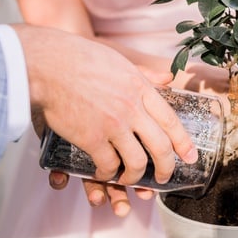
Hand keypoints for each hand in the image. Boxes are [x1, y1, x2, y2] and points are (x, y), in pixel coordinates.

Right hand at [15, 24, 197, 214]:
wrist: (47, 64)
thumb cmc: (81, 59)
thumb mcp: (121, 61)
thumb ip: (146, 73)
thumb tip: (168, 77)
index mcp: (141, 89)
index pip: (171, 120)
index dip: (183, 142)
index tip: (190, 156)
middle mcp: (132, 108)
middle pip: (160, 146)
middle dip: (166, 167)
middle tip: (164, 177)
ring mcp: (113, 124)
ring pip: (137, 161)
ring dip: (136, 176)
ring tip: (130, 179)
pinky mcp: (91, 138)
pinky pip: (108, 165)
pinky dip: (108, 173)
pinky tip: (104, 173)